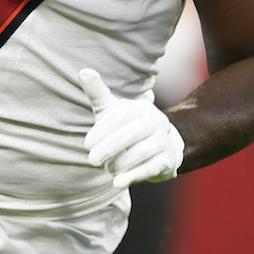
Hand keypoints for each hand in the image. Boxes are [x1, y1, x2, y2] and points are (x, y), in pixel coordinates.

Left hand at [79, 68, 183, 188]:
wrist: (160, 146)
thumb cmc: (127, 126)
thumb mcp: (111, 110)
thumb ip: (97, 93)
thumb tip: (84, 71)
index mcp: (140, 108)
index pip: (119, 118)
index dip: (101, 131)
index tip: (87, 144)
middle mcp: (156, 121)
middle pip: (130, 135)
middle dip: (108, 149)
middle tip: (92, 160)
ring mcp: (164, 141)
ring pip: (139, 153)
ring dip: (119, 164)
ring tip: (108, 168)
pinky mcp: (168, 160)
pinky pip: (150, 168)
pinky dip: (132, 176)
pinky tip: (117, 182)